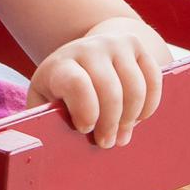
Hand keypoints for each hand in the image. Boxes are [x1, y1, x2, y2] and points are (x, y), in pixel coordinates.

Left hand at [27, 31, 162, 147]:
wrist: (86, 51)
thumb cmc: (62, 85)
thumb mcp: (45, 98)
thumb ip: (43, 117)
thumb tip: (36, 144)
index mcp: (60, 64)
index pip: (76, 84)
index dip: (86, 111)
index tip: (85, 129)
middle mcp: (87, 49)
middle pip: (110, 91)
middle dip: (111, 124)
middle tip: (107, 143)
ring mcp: (114, 44)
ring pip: (135, 88)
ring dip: (131, 119)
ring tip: (122, 135)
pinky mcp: (137, 46)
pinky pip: (153, 80)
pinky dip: (149, 105)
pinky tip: (137, 118)